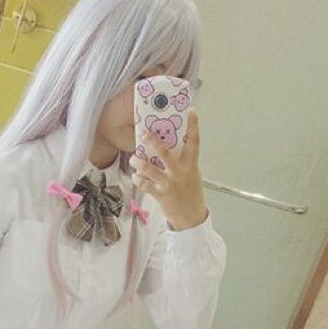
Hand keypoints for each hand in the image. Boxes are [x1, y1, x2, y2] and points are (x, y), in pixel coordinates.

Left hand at [129, 108, 206, 230]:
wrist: (191, 217)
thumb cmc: (190, 193)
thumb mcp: (191, 174)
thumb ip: (182, 161)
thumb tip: (168, 146)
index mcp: (190, 165)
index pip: (194, 141)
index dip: (193, 125)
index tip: (191, 111)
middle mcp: (180, 172)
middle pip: (165, 153)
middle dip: (153, 142)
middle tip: (144, 133)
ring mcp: (169, 184)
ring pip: (149, 169)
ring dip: (138, 162)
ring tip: (134, 159)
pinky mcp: (160, 195)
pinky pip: (145, 184)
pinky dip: (138, 179)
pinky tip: (136, 176)